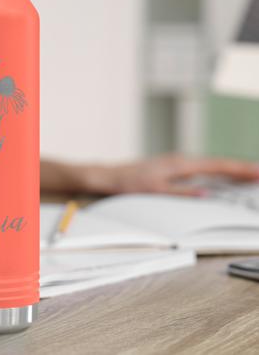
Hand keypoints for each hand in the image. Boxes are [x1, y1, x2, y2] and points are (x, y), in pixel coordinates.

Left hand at [110, 154, 258, 196]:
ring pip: (211, 166)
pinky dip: (217, 172)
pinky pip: (202, 169)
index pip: (217, 166)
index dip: (239, 169)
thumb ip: (181, 193)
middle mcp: (181, 161)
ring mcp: (178, 163)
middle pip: (218, 164)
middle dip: (241, 168)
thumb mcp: (155, 191)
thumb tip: (206, 195)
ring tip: (251, 175)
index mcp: (180, 164)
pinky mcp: (173, 168)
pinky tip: (223, 177)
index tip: (258, 171)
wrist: (111, 176)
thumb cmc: (130, 183)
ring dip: (230, 170)